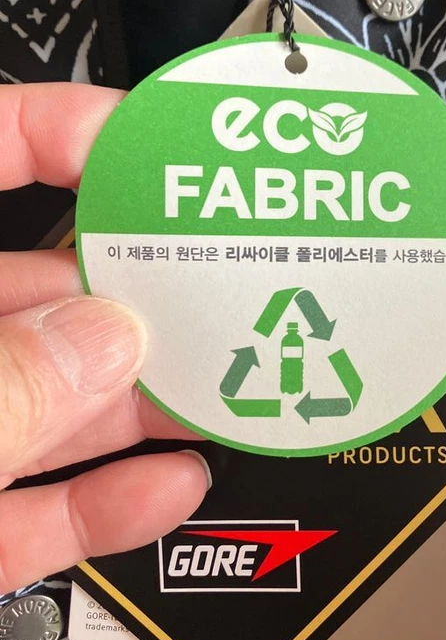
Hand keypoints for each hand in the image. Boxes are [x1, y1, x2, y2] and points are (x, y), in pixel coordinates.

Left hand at [0, 82, 211, 594]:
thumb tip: (106, 339)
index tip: (156, 148)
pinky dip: (104, 501)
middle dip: (137, 288)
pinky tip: (174, 484)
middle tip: (221, 283)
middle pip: (36, 289)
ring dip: (142, 395)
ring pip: (47, 399)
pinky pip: (32, 508)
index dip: (67, 131)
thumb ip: (1, 390)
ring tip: (228, 379)